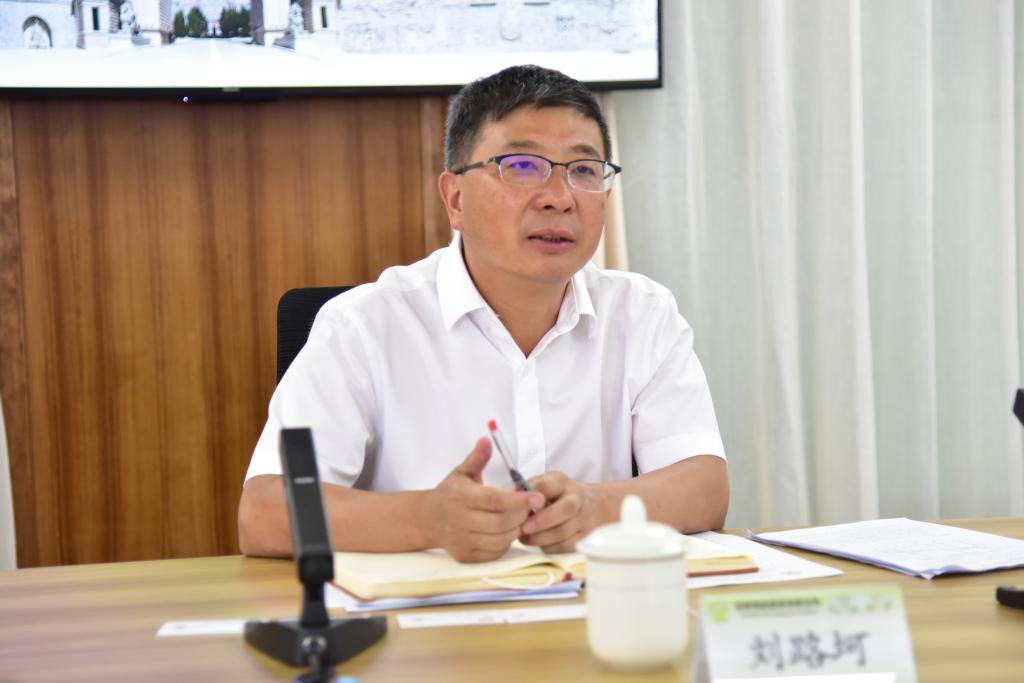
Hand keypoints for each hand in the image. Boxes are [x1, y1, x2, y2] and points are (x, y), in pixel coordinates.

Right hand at [430, 437, 545, 562]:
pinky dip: (506, 541)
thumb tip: (486, 440)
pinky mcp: (466, 556)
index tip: (538, 497)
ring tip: (519, 516)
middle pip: (501, 522)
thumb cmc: (452, 492)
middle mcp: (459, 521)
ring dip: (516, 528)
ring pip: (501, 539)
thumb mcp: (462, 472)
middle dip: (521, 514)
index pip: (494, 500)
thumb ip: (477, 457)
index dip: (518, 500)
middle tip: (530, 506)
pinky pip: (495, 552)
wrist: (429, 519)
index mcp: (460, 497)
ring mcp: (462, 541)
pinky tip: (505, 530)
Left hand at [519, 471, 608, 553]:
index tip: (519, 504)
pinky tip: (538, 542)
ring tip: (525, 537)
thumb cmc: (559, 495)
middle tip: (524, 528)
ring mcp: (584, 518)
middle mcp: (577, 498)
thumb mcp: (545, 483)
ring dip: (541, 537)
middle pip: (565, 509)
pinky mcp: (585, 536)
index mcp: (562, 482)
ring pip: (564, 532)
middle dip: (542, 521)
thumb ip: (528, 488)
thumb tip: (512, 496)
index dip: (533, 495)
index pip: (549, 485)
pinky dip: (549, 546)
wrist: (590, 505)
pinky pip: (566, 546)